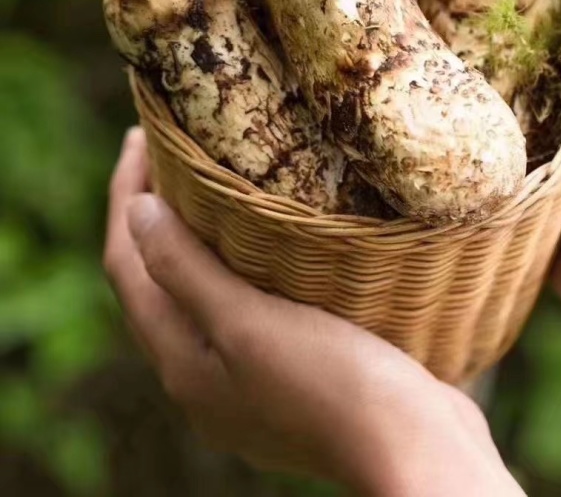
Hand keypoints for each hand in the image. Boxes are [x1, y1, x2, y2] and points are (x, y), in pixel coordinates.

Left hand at [103, 128, 524, 495]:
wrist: (413, 446)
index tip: (141, 136)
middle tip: (169, 151)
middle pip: (158, 280)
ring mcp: (249, 379)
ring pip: (204, 292)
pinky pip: (247, 303)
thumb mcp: (249, 323)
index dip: (123, 198)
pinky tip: (272, 240)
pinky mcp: (295, 372)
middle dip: (153, 214)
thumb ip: (186, 271)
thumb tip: (136, 211)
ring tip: (212, 183)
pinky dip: (241, 261)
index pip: (127, 267)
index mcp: (182, 364)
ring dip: (198, 237)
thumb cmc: (332, 383)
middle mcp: (206, 376)